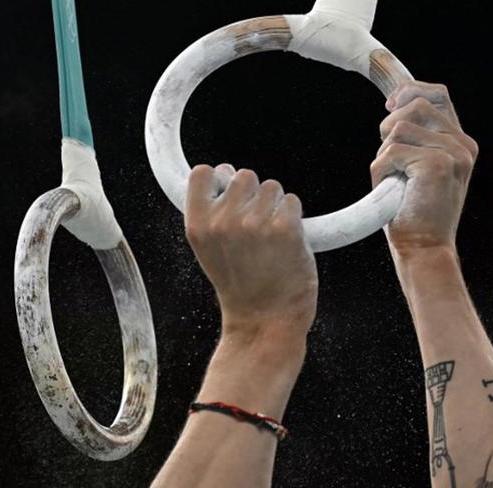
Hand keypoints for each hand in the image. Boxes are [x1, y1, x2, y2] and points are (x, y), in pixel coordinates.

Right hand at [185, 164, 317, 340]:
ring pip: (272, 187)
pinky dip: (294, 218)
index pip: (203, 173)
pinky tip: (287, 242)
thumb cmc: (241, 285)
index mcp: (198, 226)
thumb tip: (225, 171)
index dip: (220, 178)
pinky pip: (293, 202)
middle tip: (257, 226)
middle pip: (245, 175)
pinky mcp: (285, 229)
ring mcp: (255, 224)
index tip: (229, 192)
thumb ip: (212, 212)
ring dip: (276, 206)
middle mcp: (223, 222)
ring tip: (272, 238)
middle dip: (254, 194)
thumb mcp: (210, 249)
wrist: (264, 320)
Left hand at [370, 81, 477, 255]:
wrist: (425, 250)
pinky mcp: (437, 164)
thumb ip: (415, 137)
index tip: (389, 105)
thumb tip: (394, 102)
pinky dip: (380, 171)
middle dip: (389, 127)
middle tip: (390, 162)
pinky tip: (392, 191)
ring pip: (398, 127)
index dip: (410, 90)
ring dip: (384, 155)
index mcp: (461, 143)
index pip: (438, 94)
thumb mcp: (417, 168)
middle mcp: (463, 145)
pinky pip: (391, 151)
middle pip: (414, 104)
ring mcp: (453, 153)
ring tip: (393, 181)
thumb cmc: (413, 212)